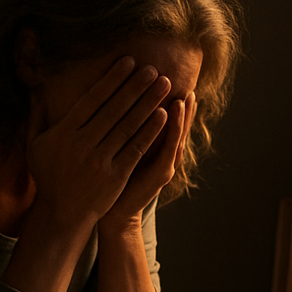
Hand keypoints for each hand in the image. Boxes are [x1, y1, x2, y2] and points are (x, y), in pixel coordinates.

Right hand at [25, 57, 172, 231]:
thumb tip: (34, 85)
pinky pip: (135, 149)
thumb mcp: (35, 144)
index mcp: (64, 133)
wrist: (62, 213)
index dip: (112, 79)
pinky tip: (163, 115)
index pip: (92, 99)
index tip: (129, 62)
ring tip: (164, 85)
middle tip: (154, 68)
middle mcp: (83, 145)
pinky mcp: (115, 177)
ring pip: (128, 126)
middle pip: (114, 109)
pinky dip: (150, 132)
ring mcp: (100, 161)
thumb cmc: (49, 175)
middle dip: (135, 87)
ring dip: (148, 103)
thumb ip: (37, 114)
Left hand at [99, 90, 196, 233]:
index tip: (166, 79)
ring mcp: (164, 164)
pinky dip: (172, 129)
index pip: (163, 118)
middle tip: (183, 80)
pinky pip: (168, 147)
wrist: (113, 213)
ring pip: (176, 133)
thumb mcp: (116, 149)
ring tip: (184, 94)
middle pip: (175, 123)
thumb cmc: (108, 180)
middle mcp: (162, 154)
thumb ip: (120, 130)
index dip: (166, 99)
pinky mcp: (160, 173)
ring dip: (181, 113)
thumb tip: (107, 103)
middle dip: (181, 103)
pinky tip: (171, 112)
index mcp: (152, 146)